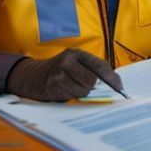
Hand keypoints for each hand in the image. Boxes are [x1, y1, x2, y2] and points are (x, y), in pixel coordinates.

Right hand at [5, 49, 120, 101]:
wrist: (30, 76)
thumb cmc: (57, 70)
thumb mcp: (73, 63)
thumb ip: (90, 68)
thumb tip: (113, 82)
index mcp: (76, 53)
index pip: (100, 65)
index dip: (112, 78)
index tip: (121, 88)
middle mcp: (68, 60)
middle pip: (92, 80)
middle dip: (92, 87)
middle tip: (83, 86)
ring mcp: (59, 72)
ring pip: (83, 90)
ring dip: (80, 93)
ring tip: (69, 87)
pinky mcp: (52, 85)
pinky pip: (71, 96)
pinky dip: (70, 97)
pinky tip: (62, 91)